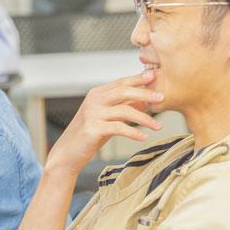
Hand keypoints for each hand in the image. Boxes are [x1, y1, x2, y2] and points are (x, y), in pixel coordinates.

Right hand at [44, 71, 162, 176]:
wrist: (68, 153)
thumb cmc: (88, 135)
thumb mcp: (107, 118)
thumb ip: (122, 107)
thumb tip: (146, 100)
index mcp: (96, 94)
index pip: (121, 82)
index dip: (138, 78)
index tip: (155, 76)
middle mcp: (93, 101)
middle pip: (123, 91)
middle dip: (145, 92)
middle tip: (162, 97)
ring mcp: (92, 114)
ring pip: (124, 110)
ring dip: (145, 118)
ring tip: (158, 126)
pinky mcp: (93, 129)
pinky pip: (119, 128)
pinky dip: (134, 133)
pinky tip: (144, 137)